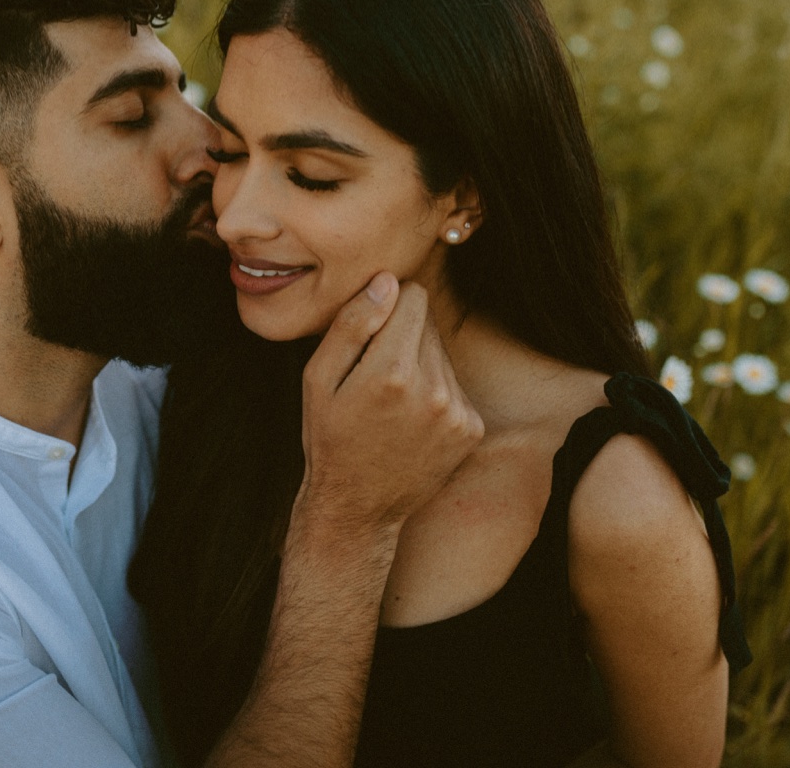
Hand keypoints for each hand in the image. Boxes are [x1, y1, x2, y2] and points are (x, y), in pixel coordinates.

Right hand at [296, 274, 484, 535]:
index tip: (368, 331)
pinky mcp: (472, 428)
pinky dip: (435, 393)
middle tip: (373, 376)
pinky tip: (410, 420)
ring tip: (390, 401)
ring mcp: (458, 412)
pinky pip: (455, 384)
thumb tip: (387, 281)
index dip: (387, 305)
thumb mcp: (317, 380)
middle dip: (401, 336)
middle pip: (428, 323)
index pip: (412, 295)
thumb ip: (351, 325)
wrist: (359, 508)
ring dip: (419, 364)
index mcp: (391, 372)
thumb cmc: (329, 438)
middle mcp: (433, 390)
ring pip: (442, 353)